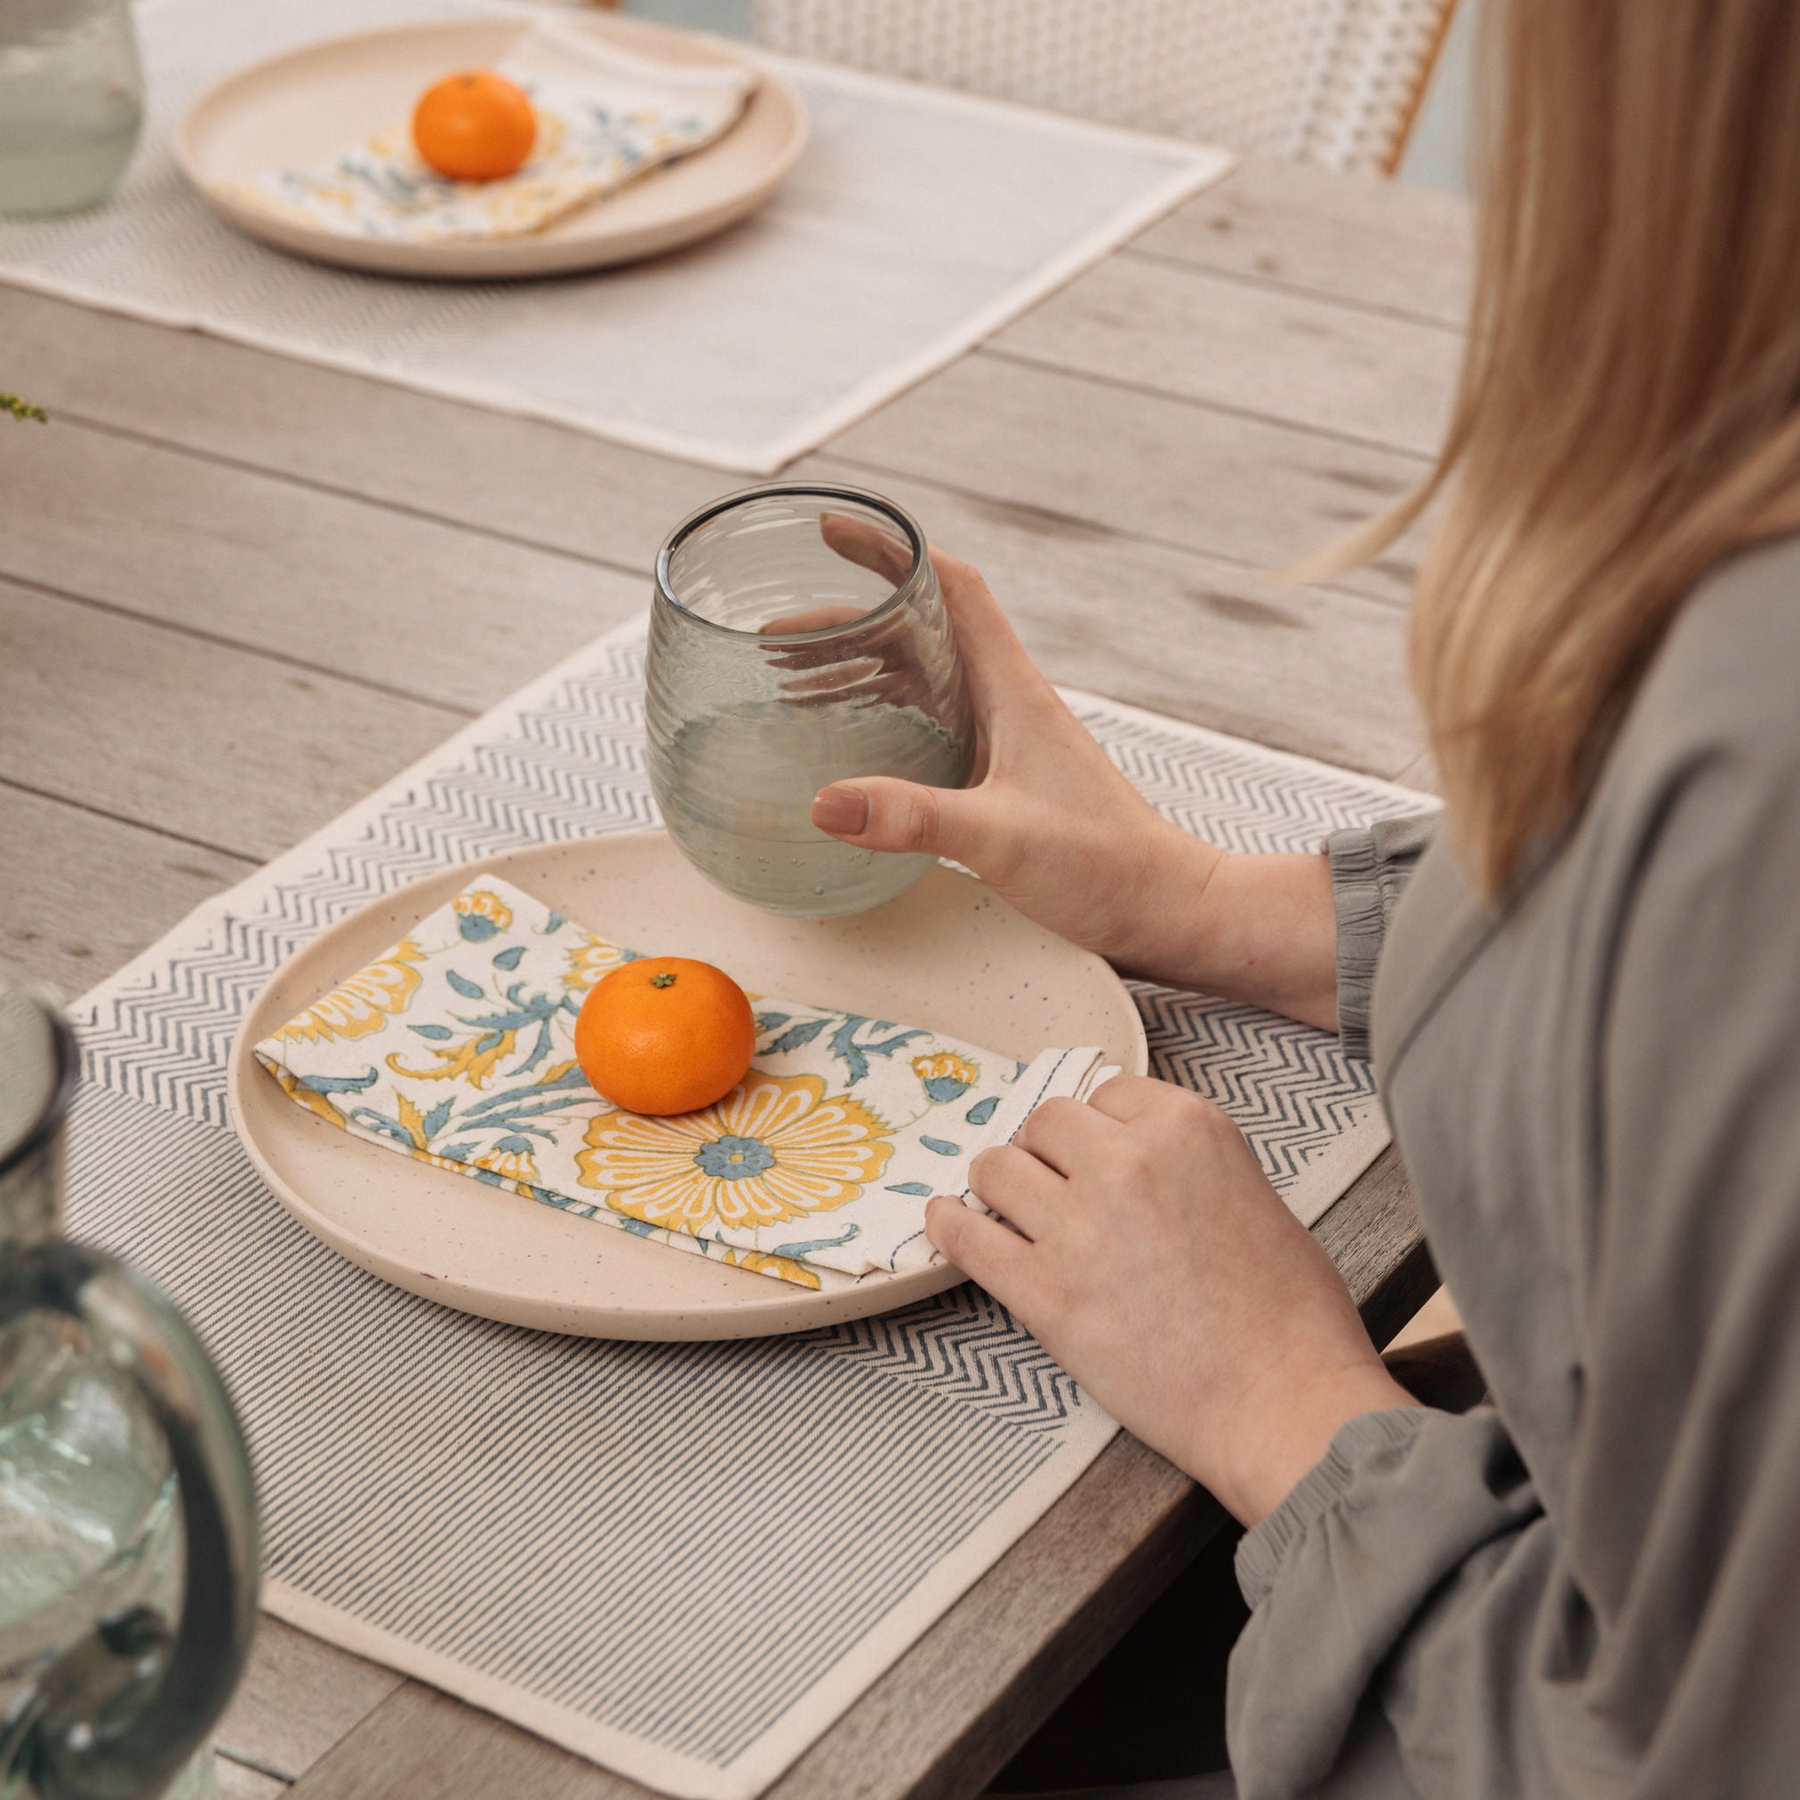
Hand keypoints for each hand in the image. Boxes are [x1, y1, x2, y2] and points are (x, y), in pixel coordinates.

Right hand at [806, 524, 1339, 1021]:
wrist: (1162, 908)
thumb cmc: (1107, 867)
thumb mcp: (1001, 838)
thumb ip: (914, 818)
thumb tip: (827, 802)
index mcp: (1013, 691)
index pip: (953, 586)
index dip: (893, 550)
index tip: (836, 532)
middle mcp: (1008, 704)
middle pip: (920, 632)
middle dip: (848, 620)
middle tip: (779, 634)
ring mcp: (1005, 741)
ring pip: (922, 681)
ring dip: (860, 671)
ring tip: (794, 682)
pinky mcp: (1002, 780)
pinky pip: (929, 729)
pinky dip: (882, 721)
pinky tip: (852, 747)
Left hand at [926, 1077, 1415, 1524]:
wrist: (1283, 1404)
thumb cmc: (1288, 1317)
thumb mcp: (1253, 1195)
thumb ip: (1188, 1164)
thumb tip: (1137, 1161)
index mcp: (1188, 1129)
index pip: (1106, 1092)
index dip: (1097, 1128)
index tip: (1091, 1151)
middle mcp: (1127, 1161)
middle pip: (1045, 1122)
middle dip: (1045, 1150)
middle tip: (1051, 1183)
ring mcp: (1079, 1225)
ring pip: (996, 1167)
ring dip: (997, 1185)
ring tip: (1001, 1206)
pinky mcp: (1044, 1292)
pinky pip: (967, 1237)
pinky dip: (949, 1227)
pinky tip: (948, 1224)